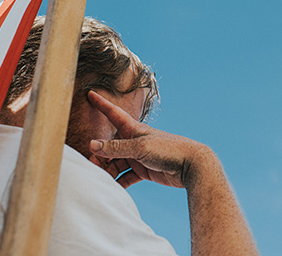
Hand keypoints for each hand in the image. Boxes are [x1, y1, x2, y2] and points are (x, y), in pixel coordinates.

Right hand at [87, 90, 213, 188]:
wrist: (191, 165)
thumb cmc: (168, 149)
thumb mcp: (140, 147)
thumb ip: (116, 148)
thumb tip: (92, 145)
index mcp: (133, 129)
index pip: (113, 114)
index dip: (101, 104)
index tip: (90, 93)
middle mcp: (133, 141)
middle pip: (109, 146)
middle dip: (98, 155)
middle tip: (91, 167)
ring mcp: (138, 156)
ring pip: (115, 163)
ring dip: (107, 171)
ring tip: (98, 180)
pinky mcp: (143, 170)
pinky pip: (126, 176)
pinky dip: (118, 182)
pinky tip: (111, 189)